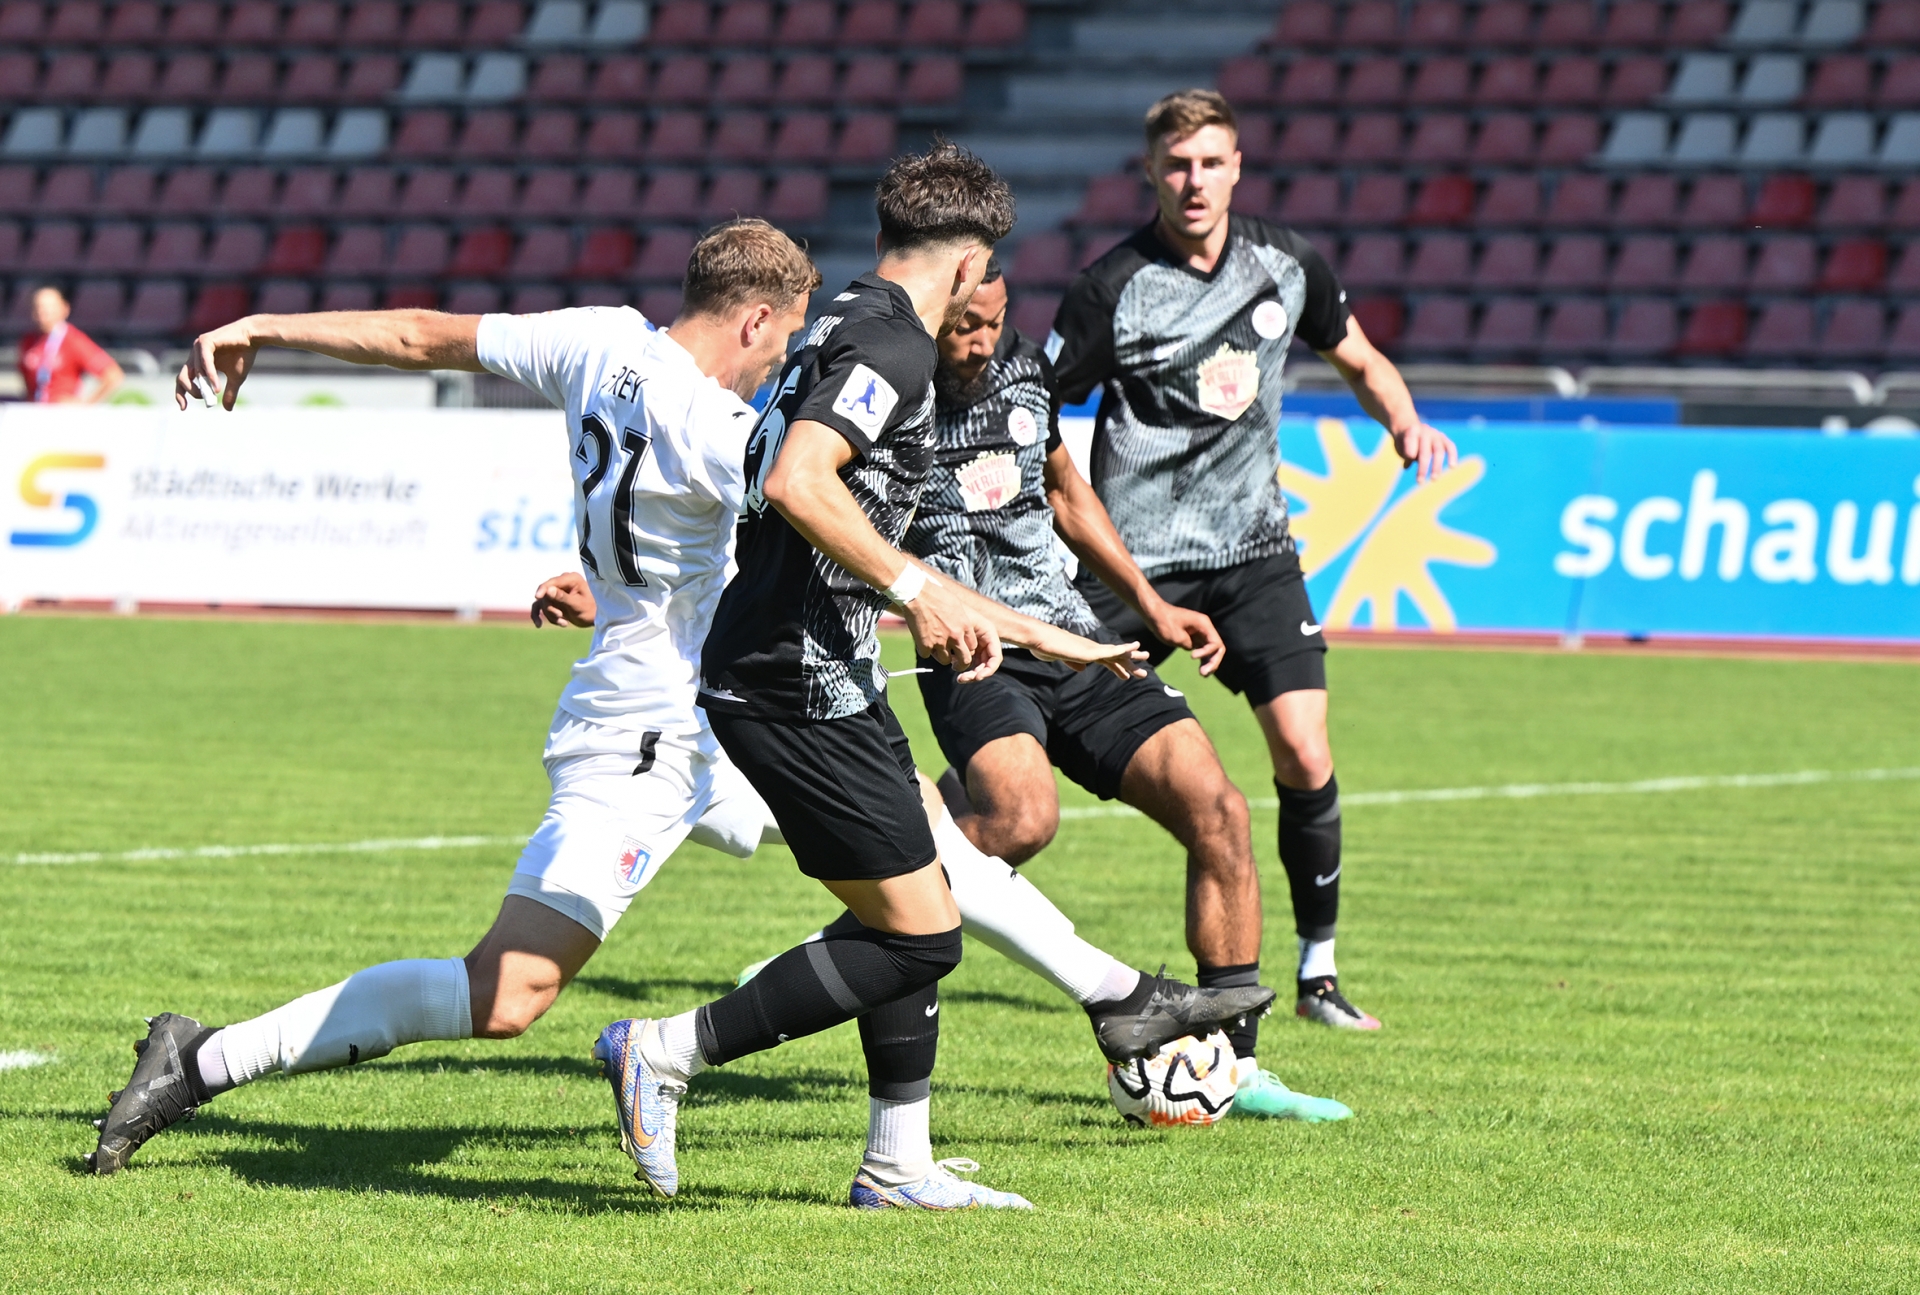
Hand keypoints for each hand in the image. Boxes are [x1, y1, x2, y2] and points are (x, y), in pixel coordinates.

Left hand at [174, 319, 259, 410]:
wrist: (253, 337)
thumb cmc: (243, 355)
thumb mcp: (235, 378)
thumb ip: (229, 393)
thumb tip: (227, 409)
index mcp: (198, 362)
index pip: (183, 379)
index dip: (181, 394)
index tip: (183, 408)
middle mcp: (195, 354)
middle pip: (182, 377)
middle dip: (191, 391)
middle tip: (204, 399)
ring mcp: (198, 347)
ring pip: (194, 371)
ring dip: (204, 385)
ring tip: (215, 394)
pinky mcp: (205, 341)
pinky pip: (204, 362)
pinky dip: (209, 375)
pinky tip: (216, 386)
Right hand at [531, 572, 594, 627]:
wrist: (596, 618)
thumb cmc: (591, 610)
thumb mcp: (578, 605)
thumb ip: (563, 597)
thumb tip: (548, 590)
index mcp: (570, 579)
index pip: (551, 582)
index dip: (543, 589)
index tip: (537, 597)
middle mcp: (562, 583)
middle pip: (545, 594)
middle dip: (550, 608)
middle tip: (560, 616)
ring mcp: (556, 591)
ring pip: (542, 602)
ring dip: (550, 615)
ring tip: (564, 623)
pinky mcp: (552, 601)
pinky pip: (540, 607)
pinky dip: (539, 616)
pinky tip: (539, 625)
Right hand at [898, 574, 1003, 682]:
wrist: (917, 594)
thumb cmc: (936, 595)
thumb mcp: (956, 606)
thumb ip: (962, 621)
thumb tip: (964, 629)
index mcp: (965, 626)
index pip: (973, 646)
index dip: (967, 649)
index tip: (961, 647)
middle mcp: (955, 636)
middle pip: (964, 660)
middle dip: (960, 663)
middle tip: (955, 662)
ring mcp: (940, 642)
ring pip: (945, 660)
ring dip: (941, 656)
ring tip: (936, 647)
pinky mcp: (925, 645)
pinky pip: (927, 654)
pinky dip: (925, 650)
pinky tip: (922, 640)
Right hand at [1027, 628, 1148, 680]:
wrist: (1036, 638)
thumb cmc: (1043, 646)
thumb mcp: (1059, 658)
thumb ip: (1071, 662)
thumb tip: (1083, 670)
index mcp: (1083, 652)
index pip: (1104, 660)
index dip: (1117, 667)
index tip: (1127, 676)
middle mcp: (1090, 648)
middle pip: (1114, 655)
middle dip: (1129, 660)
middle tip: (1145, 663)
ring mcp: (1090, 648)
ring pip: (1115, 653)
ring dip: (1131, 655)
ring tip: (1146, 656)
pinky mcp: (1088, 650)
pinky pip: (1109, 650)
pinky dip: (1123, 649)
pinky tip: (1133, 648)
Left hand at [1143, 599, 1224, 677]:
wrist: (1154, 614)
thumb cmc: (1164, 622)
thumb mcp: (1176, 636)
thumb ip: (1188, 644)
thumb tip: (1193, 649)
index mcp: (1204, 624)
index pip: (1216, 643)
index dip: (1207, 652)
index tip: (1192, 656)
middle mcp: (1205, 628)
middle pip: (1217, 648)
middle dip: (1213, 661)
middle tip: (1204, 673)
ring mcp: (1200, 633)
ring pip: (1211, 650)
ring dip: (1209, 663)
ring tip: (1203, 675)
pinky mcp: (1194, 638)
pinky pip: (1203, 650)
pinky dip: (1203, 660)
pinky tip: (1201, 670)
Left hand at [1392, 422, 1457, 483]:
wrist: (1410, 428)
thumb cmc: (1403, 442)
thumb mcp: (1400, 447)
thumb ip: (1405, 454)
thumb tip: (1407, 465)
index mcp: (1411, 431)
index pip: (1411, 439)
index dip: (1410, 448)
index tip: (1409, 457)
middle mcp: (1424, 431)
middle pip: (1425, 451)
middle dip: (1422, 467)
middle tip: (1420, 482)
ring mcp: (1435, 434)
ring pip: (1438, 450)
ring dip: (1436, 466)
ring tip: (1434, 479)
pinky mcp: (1443, 438)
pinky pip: (1450, 446)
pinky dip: (1452, 456)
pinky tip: (1452, 466)